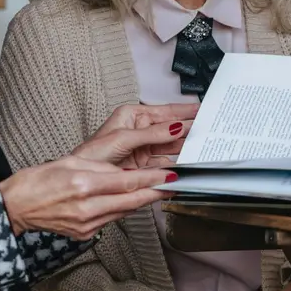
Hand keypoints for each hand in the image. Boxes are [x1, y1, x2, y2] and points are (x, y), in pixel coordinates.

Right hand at [0, 156, 175, 239]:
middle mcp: (87, 207)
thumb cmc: (38, 181)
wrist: (16, 207)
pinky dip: (122, 209)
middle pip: (131, 200)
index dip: (153, 179)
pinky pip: (111, 219)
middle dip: (156, 192)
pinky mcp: (84, 234)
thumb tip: (125, 172)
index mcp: (83, 184)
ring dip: (143, 201)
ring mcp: (86, 224)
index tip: (170, 175)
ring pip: (124, 211)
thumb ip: (101, 167)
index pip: (127, 182)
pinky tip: (130, 202)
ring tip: (159, 190)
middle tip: (175, 185)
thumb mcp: (70, 162)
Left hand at [74, 102, 197, 168]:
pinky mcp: (145, 167)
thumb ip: (152, 133)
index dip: (185, 111)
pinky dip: (177, 166)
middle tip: (209, 129)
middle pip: (172, 129)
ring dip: (186, 148)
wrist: (81, 180)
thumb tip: (176, 127)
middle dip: (190, 130)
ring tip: (202, 147)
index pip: (166, 112)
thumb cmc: (92, 153)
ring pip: (171, 147)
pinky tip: (187, 164)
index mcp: (134, 116)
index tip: (203, 110)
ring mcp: (144, 150)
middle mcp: (141, 131)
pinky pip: (166, 164)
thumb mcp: (123, 138)